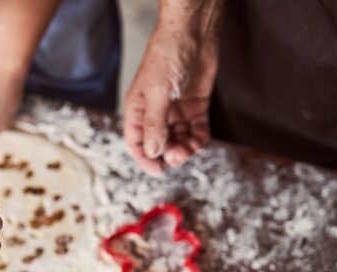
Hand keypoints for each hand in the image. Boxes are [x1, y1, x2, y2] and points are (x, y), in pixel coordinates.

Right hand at [124, 23, 218, 175]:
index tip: (158, 171)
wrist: (192, 34)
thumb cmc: (167, 58)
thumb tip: (153, 152)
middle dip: (169, 154)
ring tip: (190, 148)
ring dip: (185, 148)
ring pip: (179, 140)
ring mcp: (176, 111)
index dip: (145, 159)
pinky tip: (200, 139)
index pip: (136, 142)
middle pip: (160, 145)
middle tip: (178, 155)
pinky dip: (198, 138)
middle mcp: (155, 113)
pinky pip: (196, 130)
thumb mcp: (157, 93)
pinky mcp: (195, 106)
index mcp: (138, 110)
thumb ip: (155, 125)